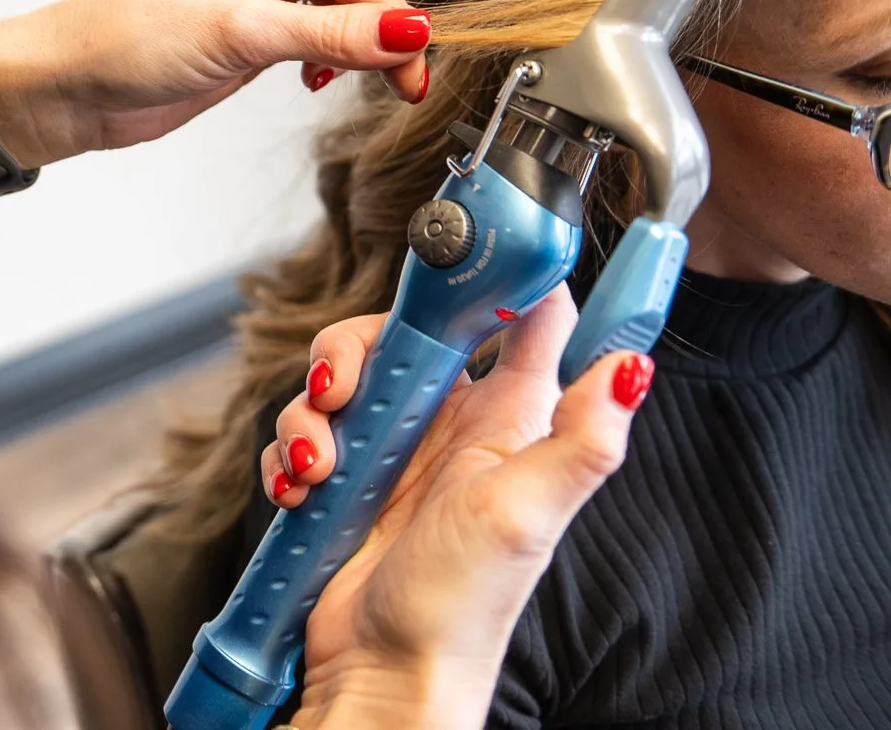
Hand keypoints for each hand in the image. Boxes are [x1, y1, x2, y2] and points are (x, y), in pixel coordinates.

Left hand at [0, 0, 430, 168]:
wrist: (71, 85)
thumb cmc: (127, 39)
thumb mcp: (238, 34)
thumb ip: (330, 33)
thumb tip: (410, 33)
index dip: (391, 15)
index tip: (412, 67)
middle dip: (383, 28)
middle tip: (391, 83)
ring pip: (354, 10)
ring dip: (363, 47)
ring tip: (338, 81)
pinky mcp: (263, 32)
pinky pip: (330, 37)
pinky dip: (339, 60)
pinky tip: (313, 80)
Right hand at [261, 289, 650, 729]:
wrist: (383, 672)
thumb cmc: (461, 607)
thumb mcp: (528, 514)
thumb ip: (584, 439)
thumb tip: (636, 368)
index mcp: (509, 417)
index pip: (516, 314)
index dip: (488, 274)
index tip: (453, 255)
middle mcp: (452, 423)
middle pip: (399, 331)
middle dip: (354, 350)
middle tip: (343, 390)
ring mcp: (394, 449)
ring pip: (342, 377)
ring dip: (313, 412)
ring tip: (318, 465)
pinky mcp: (346, 476)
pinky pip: (306, 428)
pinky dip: (291, 450)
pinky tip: (302, 488)